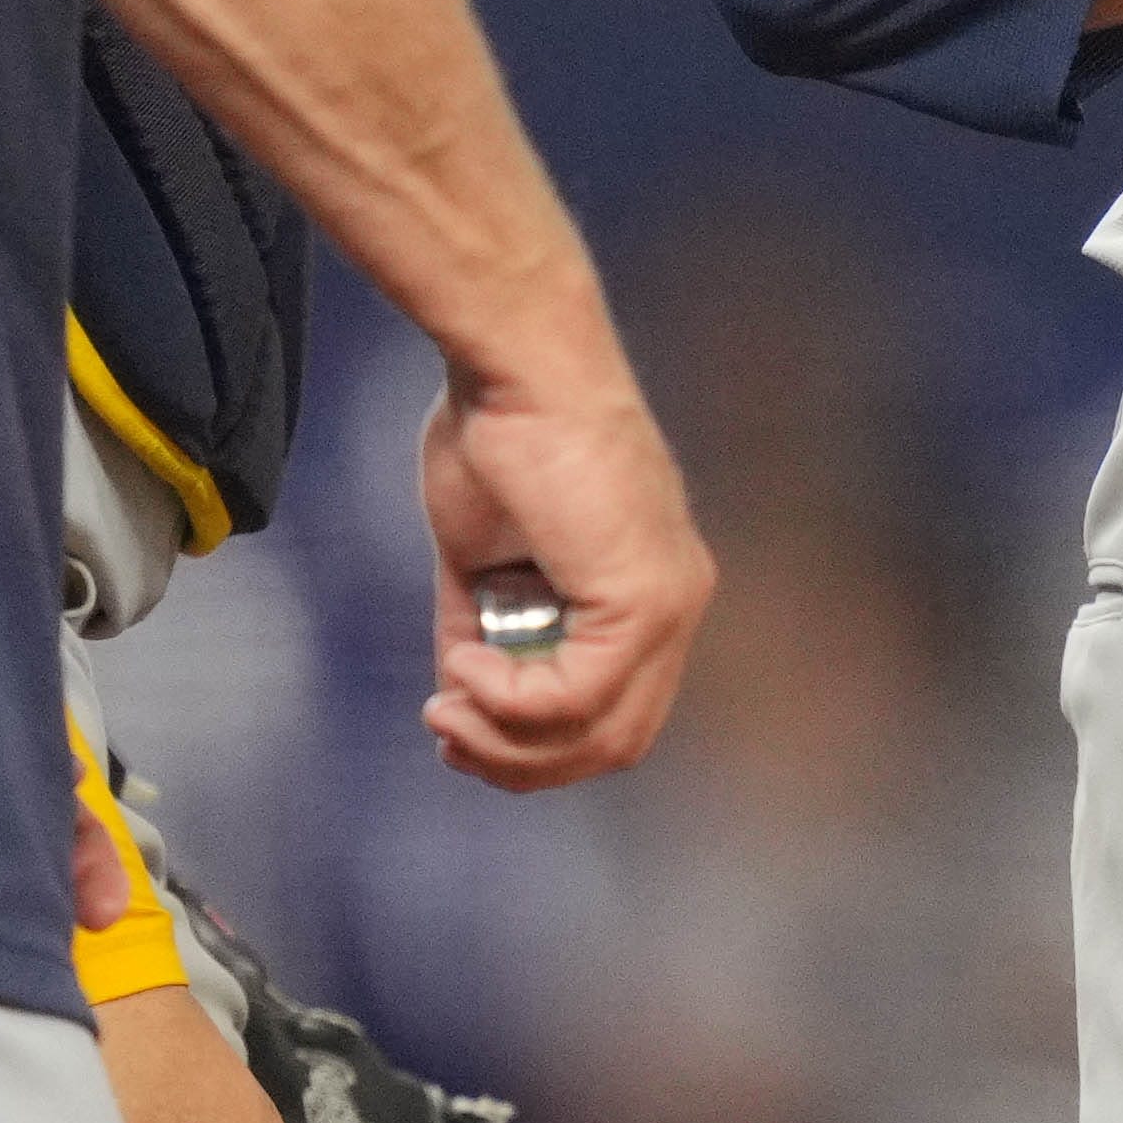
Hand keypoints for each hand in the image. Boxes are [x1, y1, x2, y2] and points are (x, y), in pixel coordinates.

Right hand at [415, 365, 707, 790]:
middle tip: (448, 738)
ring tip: (447, 711)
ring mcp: (668, 606)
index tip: (458, 721)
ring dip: (509, 742)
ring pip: (600, 737)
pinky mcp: (644, 601)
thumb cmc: (497, 430)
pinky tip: (464, 668)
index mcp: (646, 588)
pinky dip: (509, 701)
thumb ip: (484, 623)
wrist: (516, 362)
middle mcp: (675, 604)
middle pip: (613, 741)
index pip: (613, 709)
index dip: (535, 740)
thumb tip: (461, 689)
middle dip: (521, 760)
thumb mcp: (481, 553)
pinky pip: (575, 701)